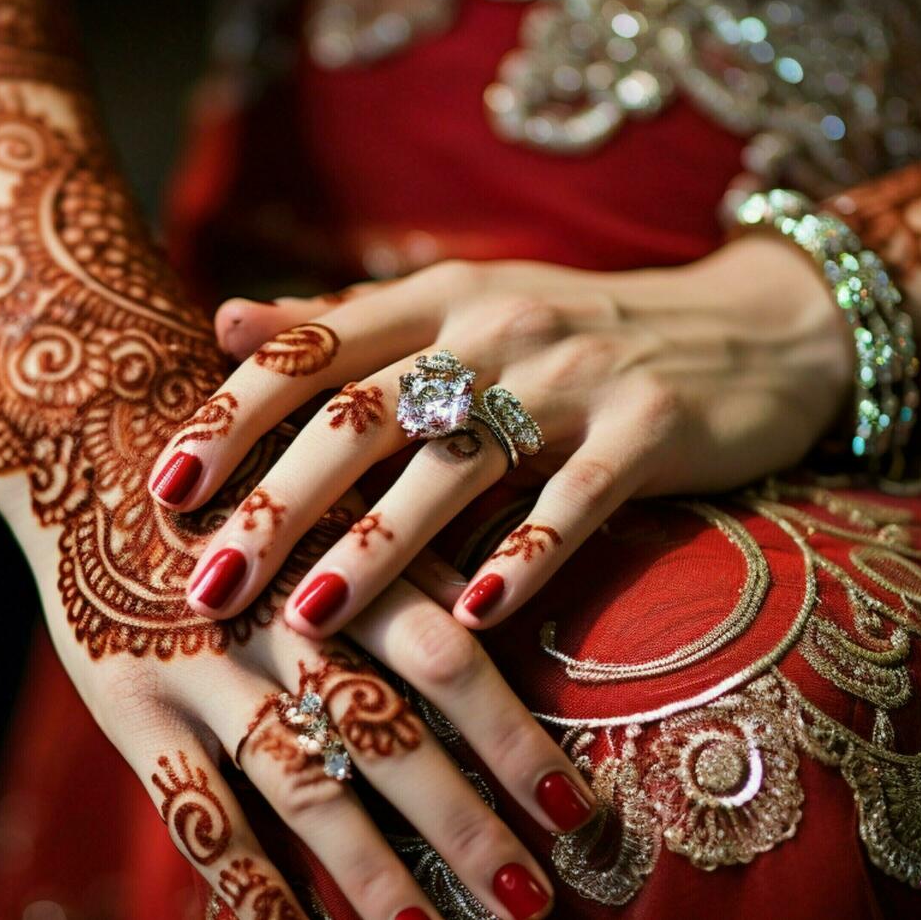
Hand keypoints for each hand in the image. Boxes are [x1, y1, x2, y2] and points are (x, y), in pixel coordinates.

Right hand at [0, 414, 582, 919]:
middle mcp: (280, 618)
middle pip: (385, 736)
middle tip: (529, 903)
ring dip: (371, 873)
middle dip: (462, 828)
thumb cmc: (252, 477)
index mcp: (346, 558)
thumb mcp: (339, 491)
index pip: (447, 659)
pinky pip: (198, 815)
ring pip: (299, 785)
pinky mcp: (134, 708)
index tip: (574, 812)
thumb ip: (415, 562)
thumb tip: (512, 629)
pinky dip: (250, 884)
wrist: (96, 440)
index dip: (511, 739)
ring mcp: (203, 668)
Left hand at [149, 233, 851, 635]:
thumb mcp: (464, 308)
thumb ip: (350, 322)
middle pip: (365, 414)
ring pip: (457, 466)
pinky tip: (473, 621)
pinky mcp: (652, 430)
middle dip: (279, 504)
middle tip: (209, 581)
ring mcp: (579, 376)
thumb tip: (228, 322)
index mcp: (440, 299)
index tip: (166, 488)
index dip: (235, 417)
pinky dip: (523, 560)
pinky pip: (575, 503)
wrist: (754, 330)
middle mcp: (498, 327)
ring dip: (379, 549)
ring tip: (309, 620)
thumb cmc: (579, 335)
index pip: (314, 349)